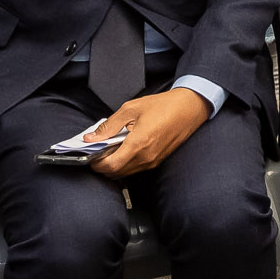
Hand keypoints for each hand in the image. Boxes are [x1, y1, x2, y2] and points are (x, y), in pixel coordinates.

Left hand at [84, 86, 212, 176]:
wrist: (189, 109)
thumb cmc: (163, 106)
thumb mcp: (131, 108)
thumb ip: (109, 125)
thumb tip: (91, 137)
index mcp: (138, 144)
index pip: (110, 166)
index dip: (96, 164)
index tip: (90, 155)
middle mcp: (146, 157)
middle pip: (116, 173)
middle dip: (103, 165)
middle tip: (97, 151)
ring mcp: (152, 161)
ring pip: (125, 173)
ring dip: (114, 165)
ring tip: (110, 148)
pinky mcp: (157, 161)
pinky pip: (135, 169)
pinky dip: (125, 164)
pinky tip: (124, 149)